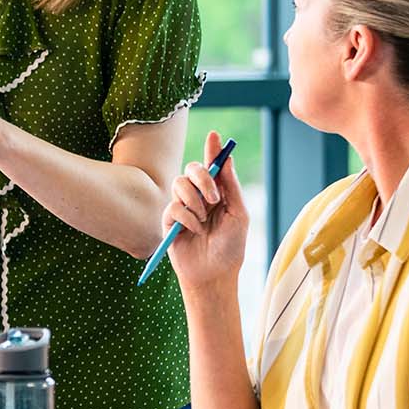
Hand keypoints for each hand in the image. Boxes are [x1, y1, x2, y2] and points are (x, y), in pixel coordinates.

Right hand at [162, 129, 249, 283]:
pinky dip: (188, 218)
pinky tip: (194, 231)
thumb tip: (227, 158)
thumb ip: (231, 186)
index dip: (213, 149)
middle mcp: (198, 196)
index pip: (212, 165)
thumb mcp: (239, 214)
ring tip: (204, 221)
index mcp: (217, 193)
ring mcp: (182, 207)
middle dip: (203, 178)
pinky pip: (174, 206)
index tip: (215, 135)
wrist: (214, 273)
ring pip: (180, 184)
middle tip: (215, 197)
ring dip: (195, 202)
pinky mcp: (169, 220)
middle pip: (192, 168)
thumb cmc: (230, 247)